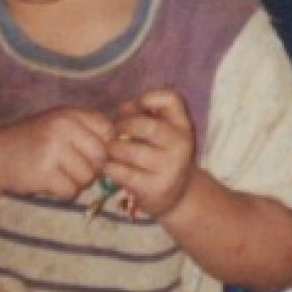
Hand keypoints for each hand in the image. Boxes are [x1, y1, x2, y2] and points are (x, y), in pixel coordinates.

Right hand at [0, 105, 115, 200]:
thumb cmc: (35, 141)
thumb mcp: (60, 124)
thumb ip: (88, 131)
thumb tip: (123, 148)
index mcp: (70, 114)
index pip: (108, 130)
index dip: (106, 147)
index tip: (93, 154)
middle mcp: (63, 128)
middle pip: (100, 157)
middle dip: (92, 168)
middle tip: (73, 169)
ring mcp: (52, 150)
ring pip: (87, 177)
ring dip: (77, 182)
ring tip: (59, 174)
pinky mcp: (43, 173)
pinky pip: (70, 190)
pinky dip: (63, 193)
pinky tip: (49, 183)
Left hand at [102, 88, 195, 220]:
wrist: (176, 194)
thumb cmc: (160, 154)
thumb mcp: (160, 131)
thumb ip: (143, 114)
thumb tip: (123, 108)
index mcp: (182, 125)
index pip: (171, 98)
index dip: (148, 97)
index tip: (135, 107)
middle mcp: (182, 144)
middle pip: (147, 126)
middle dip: (123, 125)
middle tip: (113, 131)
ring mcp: (171, 167)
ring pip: (133, 151)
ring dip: (113, 149)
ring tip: (109, 150)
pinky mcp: (157, 188)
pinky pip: (126, 174)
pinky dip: (111, 168)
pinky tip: (109, 166)